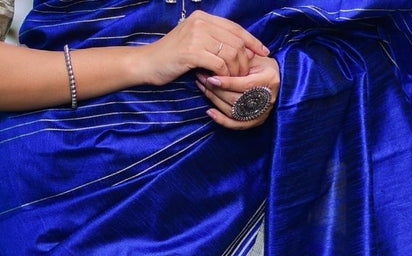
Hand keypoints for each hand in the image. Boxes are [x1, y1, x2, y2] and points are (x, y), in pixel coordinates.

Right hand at [138, 12, 268, 86]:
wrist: (147, 64)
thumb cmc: (171, 58)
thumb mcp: (194, 43)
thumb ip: (214, 41)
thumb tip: (241, 50)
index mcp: (203, 17)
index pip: (235, 28)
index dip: (252, 41)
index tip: (263, 52)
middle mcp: (201, 22)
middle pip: (236, 41)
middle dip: (244, 61)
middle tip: (242, 76)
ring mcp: (196, 36)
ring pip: (230, 53)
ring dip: (234, 71)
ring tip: (230, 81)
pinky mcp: (191, 52)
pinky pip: (219, 65)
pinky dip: (223, 76)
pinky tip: (219, 82)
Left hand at [196, 54, 279, 129]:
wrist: (276, 78)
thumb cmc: (262, 64)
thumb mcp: (254, 58)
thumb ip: (240, 61)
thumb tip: (218, 62)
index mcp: (269, 81)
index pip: (245, 85)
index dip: (227, 83)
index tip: (211, 77)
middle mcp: (267, 99)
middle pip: (237, 100)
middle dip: (216, 90)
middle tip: (202, 79)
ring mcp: (261, 113)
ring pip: (233, 111)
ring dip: (214, 100)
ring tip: (202, 87)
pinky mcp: (255, 121)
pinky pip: (236, 125)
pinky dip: (221, 120)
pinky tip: (209, 111)